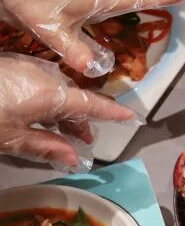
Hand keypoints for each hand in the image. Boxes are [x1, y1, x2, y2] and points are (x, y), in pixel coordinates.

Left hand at [0, 53, 136, 171]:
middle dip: (84, 119)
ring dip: (65, 111)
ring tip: (61, 132)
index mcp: (50, 94)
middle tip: (85, 140)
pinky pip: (44, 84)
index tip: (132, 115)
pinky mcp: (16, 66)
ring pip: (60, 91)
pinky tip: (41, 114)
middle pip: (76, 97)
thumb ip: (44, 146)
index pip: (91, 104)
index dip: (112, 111)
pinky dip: (50, 101)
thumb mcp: (9, 137)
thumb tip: (75, 159)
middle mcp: (46, 76)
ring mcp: (30, 68)